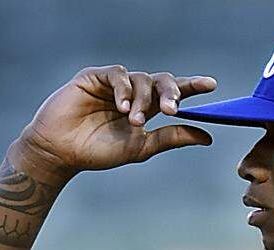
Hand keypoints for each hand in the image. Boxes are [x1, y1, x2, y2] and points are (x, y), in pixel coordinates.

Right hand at [9, 66, 216, 183]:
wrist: (62, 152)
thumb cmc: (99, 151)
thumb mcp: (141, 147)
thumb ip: (171, 138)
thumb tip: (207, 136)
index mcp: (147, 108)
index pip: (174, 93)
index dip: (192, 86)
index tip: (211, 85)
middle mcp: (133, 93)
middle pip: (162, 81)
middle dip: (171, 92)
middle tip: (172, 108)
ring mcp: (114, 84)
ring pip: (142, 79)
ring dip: (142, 100)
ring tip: (133, 120)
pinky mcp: (94, 77)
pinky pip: (118, 74)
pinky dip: (124, 90)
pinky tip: (122, 107)